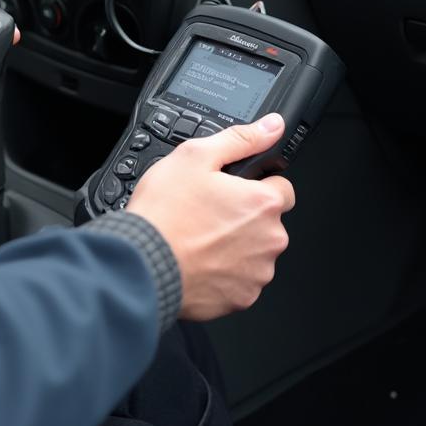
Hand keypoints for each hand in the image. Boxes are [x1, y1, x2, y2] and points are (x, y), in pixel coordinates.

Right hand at [127, 114, 294, 320]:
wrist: (143, 263)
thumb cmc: (165, 214)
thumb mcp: (195, 157)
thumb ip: (241, 139)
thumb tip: (272, 127)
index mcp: (262, 203)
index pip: (282, 188)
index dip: (255, 185)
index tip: (231, 191)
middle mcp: (269, 240)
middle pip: (268, 222)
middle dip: (245, 216)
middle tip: (208, 212)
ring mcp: (257, 272)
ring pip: (255, 251)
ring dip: (237, 245)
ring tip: (200, 237)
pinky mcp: (242, 298)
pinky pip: (242, 280)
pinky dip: (226, 272)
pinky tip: (200, 260)